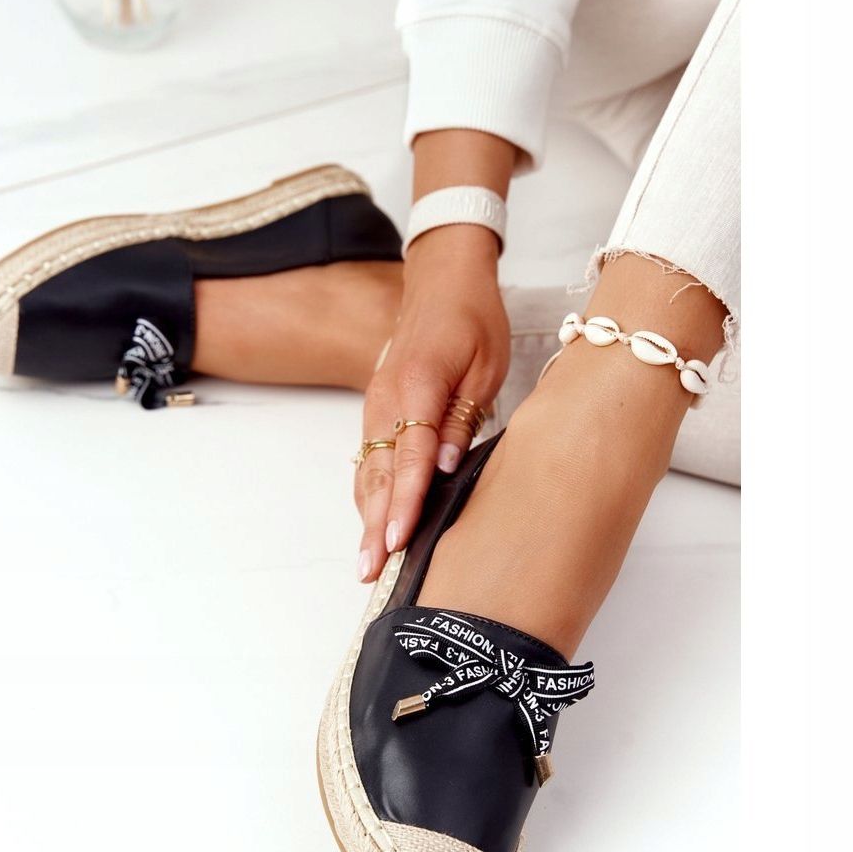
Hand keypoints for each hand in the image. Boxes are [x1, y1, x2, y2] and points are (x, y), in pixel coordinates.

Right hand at [354, 224, 508, 582]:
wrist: (442, 282)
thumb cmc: (471, 319)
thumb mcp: (485, 365)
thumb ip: (462, 417)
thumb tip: (447, 467)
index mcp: (416, 385)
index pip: (409, 456)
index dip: (406, 502)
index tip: (401, 538)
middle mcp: (386, 399)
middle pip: (378, 473)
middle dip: (376, 525)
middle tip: (373, 570)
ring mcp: (374, 405)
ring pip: (367, 471)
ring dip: (367, 517)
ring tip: (368, 561)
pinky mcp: (375, 410)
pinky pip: (368, 460)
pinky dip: (369, 495)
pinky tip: (374, 524)